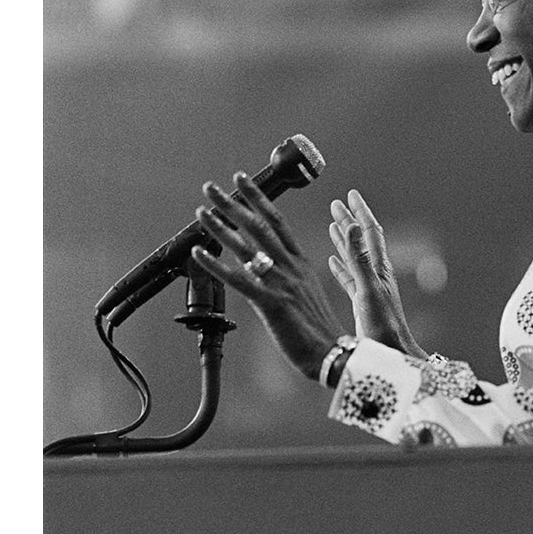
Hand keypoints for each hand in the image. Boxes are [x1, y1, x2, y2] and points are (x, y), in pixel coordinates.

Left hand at [190, 172, 345, 381]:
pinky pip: (239, 280)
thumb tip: (266, 263)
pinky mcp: (271, 303)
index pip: (276, 220)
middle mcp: (290, 267)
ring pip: (246, 247)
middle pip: (258, 225)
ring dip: (221, 227)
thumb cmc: (318, 327)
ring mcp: (281, 283)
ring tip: (201, 212)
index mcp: (300, 262)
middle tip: (212, 187)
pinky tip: (199, 253)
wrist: (333, 353)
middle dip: (233, 203)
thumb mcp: (307, 291)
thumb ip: (288, 274)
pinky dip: (217, 265)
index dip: (257, 198)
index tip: (241, 180)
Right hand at [328, 189, 425, 358]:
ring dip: (344, 239)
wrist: (391, 353)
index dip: (360, 212)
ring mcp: (369, 287)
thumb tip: (356, 227)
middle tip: (337, 205)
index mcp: (378, 268)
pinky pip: (350, 277)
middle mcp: (375, 274)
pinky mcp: (362, 301)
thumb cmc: (383, 326)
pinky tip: (333, 262)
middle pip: (361, 240)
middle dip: (349, 220)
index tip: (351, 195)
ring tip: (333, 225)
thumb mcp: (368, 289)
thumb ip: (359, 258)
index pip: (369, 231)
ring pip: (354, 256)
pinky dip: (341, 265)